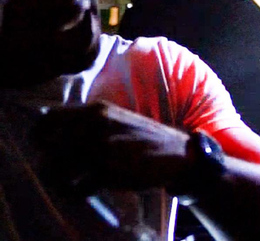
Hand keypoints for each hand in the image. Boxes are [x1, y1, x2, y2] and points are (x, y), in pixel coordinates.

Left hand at [33, 101, 189, 193]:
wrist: (176, 153)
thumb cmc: (141, 137)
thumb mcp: (115, 118)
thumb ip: (87, 121)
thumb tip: (53, 133)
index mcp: (95, 110)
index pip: (47, 119)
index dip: (39, 136)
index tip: (44, 147)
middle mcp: (95, 126)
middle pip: (48, 148)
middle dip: (48, 163)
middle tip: (59, 170)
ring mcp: (101, 149)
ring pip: (58, 169)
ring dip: (60, 180)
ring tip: (71, 183)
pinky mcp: (109, 172)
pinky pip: (78, 188)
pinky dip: (79, 192)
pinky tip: (89, 188)